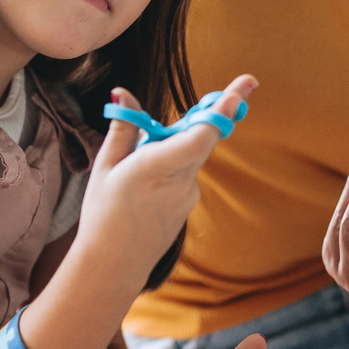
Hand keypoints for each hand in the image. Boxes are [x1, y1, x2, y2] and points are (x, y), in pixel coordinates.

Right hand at [77, 75, 255, 284]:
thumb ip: (123, 127)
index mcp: (156, 166)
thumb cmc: (103, 214)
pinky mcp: (189, 203)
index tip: (244, 88)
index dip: (223, 109)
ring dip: (179, 141)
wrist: (114, 265)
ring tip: (139, 162)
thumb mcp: (105, 166)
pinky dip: (174, 162)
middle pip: (205, 136)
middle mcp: (180, 180)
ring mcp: (189, 194)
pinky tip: (145, 183)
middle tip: (245, 83)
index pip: (201, 134)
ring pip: (192, 153)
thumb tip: (123, 92)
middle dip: (218, 110)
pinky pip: (186, 171)